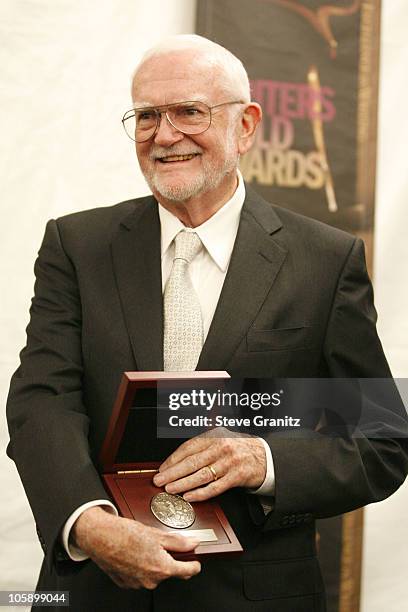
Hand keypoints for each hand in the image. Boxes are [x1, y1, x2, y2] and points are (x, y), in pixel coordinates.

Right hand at [71, 507, 200, 588]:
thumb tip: (193, 543)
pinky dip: (141, 567)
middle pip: (171, 572)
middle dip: (171, 560)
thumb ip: (178, 541)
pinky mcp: (127, 584)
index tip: (195, 559)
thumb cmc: (124, 534)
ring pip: (155, 574)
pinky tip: (135, 554)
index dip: (194, 563)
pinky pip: (140, 577)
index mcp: (162, 568)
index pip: (189, 571)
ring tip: (145, 546)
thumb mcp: (156, 534)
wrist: (100, 537)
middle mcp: (151, 580)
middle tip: (164, 545)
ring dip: (154, 563)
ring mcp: (138, 584)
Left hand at [153, 428, 266, 501]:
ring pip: (201, 475)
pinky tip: (190, 496)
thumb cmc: (240, 450)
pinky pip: (215, 487)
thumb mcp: (222, 440)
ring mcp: (229, 462)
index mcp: (215, 436)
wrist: (266, 457)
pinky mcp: (237, 476)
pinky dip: (201, 493)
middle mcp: (221, 447)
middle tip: (160, 481)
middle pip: (192, 462)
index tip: (162, 468)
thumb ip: (203, 446)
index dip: (173, 459)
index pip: (188, 447)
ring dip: (183, 483)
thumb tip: (178, 460)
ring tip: (170, 489)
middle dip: (173, 473)